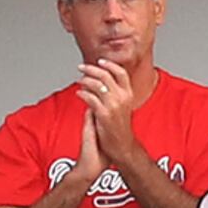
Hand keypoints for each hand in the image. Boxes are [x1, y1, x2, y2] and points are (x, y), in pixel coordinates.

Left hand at [79, 58, 142, 180]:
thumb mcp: (123, 107)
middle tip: (82, 67)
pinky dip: (82, 93)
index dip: (110, 65)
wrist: (122, 146)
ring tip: (79, 81)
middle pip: (105, 75)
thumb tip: (103, 83)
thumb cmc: (120, 128)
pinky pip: (90, 98)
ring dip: (85, 80)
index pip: (121, 73)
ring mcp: (113, 106)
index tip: (100, 61)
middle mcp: (122, 98)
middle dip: (91, 69)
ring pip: (96, 84)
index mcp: (128, 94)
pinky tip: (79, 93)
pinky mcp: (103, 115)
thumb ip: (115, 94)